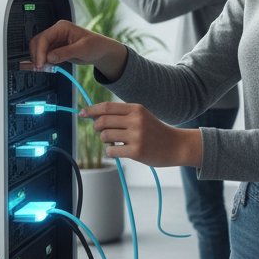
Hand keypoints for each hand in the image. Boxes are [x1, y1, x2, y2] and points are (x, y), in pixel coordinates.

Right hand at [26, 19, 126, 77]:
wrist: (102, 51)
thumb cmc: (96, 45)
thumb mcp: (83, 49)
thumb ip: (66, 52)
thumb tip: (50, 57)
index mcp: (62, 27)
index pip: (44, 38)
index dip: (40, 51)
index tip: (40, 63)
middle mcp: (56, 33)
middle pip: (37, 42)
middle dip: (36, 55)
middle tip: (40, 68)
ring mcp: (55, 41)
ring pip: (38, 49)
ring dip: (38, 59)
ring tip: (44, 69)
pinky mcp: (55, 50)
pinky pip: (44, 55)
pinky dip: (43, 62)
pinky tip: (46, 67)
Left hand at [80, 102, 201, 166]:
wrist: (176, 145)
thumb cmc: (155, 131)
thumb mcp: (142, 116)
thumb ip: (122, 115)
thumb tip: (95, 117)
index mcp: (136, 109)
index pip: (107, 107)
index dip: (91, 110)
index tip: (82, 113)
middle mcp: (136, 120)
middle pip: (102, 121)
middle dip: (97, 128)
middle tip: (103, 132)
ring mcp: (136, 136)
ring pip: (104, 136)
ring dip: (105, 141)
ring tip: (116, 142)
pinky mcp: (136, 151)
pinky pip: (111, 151)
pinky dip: (111, 151)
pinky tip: (120, 150)